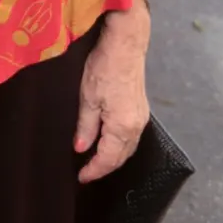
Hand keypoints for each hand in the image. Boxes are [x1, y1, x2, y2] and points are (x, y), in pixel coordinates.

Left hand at [76, 9, 150, 181]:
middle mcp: (137, 127)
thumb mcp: (88, 98)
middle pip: (121, 157)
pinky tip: (108, 143)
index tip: (80, 178)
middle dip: (104, 167)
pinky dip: (119, 146)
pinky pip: (131, 137)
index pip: (108, 159)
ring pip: (128, 148)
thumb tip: (81, 149)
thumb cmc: (104, 68)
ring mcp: (142, 118)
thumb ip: (86, 127)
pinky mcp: (141, 109)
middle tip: (86, 173)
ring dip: (112, 158)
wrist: (126, 44)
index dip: (94, 171)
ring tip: (94, 162)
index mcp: (123, 127)